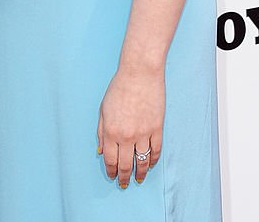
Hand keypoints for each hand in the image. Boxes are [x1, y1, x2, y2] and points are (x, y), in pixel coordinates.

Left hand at [97, 64, 163, 187]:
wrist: (139, 73)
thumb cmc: (119, 88)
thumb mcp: (104, 109)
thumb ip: (102, 132)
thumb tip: (101, 151)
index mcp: (111, 131)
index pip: (111, 159)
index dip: (111, 171)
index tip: (112, 176)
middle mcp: (127, 136)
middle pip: (125, 164)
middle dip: (124, 177)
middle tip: (124, 184)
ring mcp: (143, 134)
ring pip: (142, 161)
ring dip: (140, 173)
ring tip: (138, 179)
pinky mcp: (157, 129)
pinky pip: (156, 151)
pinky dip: (153, 161)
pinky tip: (150, 165)